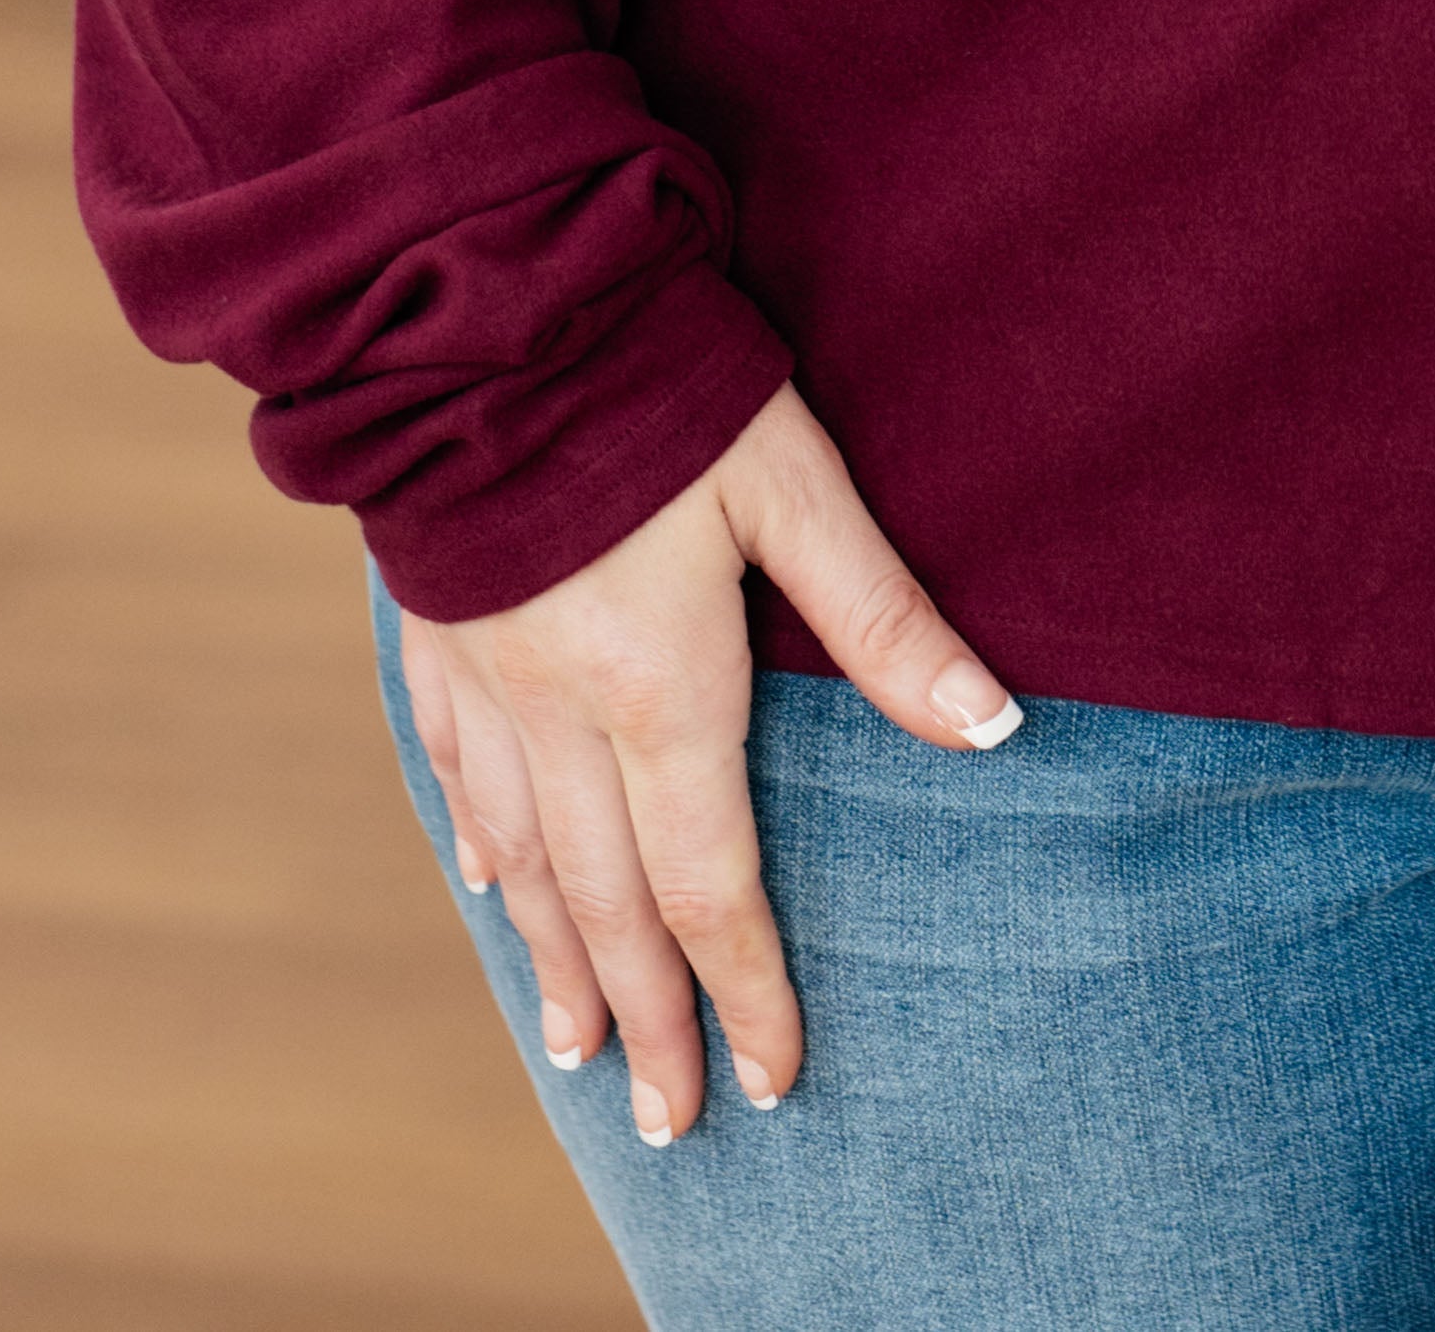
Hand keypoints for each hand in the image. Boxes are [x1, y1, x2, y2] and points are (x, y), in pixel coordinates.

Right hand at [394, 382, 1020, 1144]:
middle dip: (651, 1021)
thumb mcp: (797, 484)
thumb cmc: (665, 385)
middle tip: (674, 1122)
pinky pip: (460, 771)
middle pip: (612, 905)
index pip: (711, 884)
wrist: (492, 312)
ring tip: (582, 1051)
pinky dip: (484, 848)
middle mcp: (564, 711)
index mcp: (663, 687)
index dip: (746, 989)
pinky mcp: (441, 634)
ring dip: (559, 963)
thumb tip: (993, 727)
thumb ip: (887, 616)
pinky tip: (493, 886)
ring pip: (525, 861)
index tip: (772, 1079)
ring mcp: (490, 678)